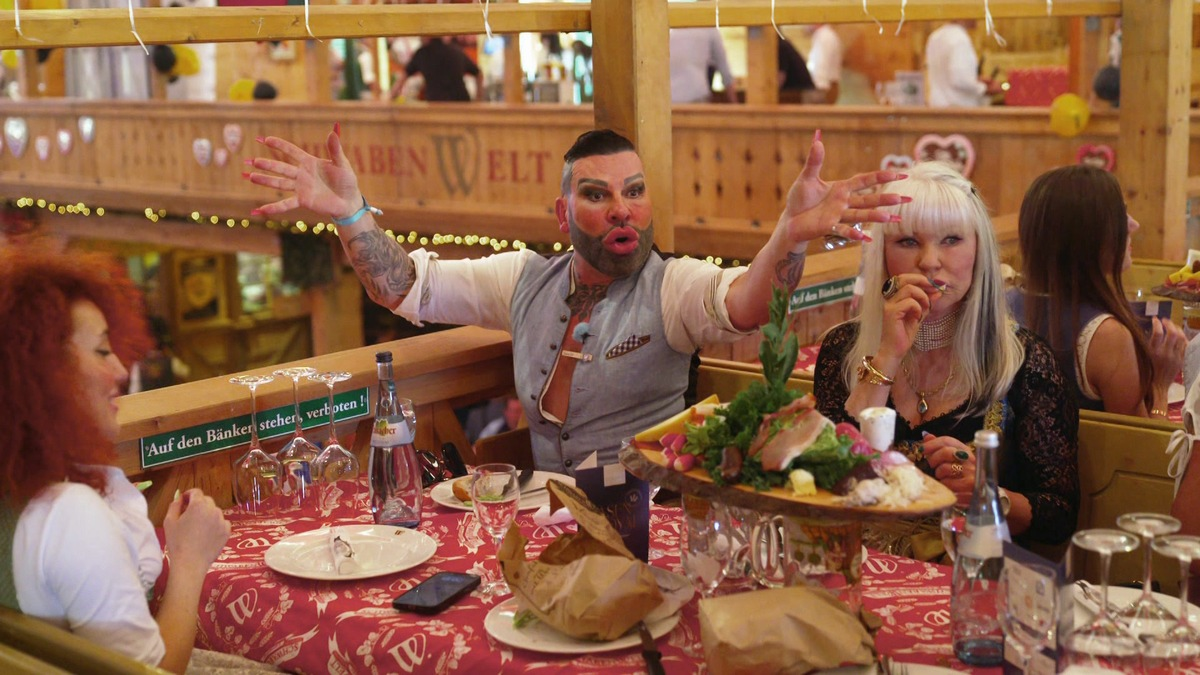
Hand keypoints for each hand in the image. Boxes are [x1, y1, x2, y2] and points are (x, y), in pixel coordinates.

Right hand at [163, 488, 230, 571]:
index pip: (196, 492)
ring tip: (197, 528)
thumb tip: (180, 498)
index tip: (183, 502)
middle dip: (197, 504)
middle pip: (206, 500)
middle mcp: (213, 510)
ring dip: (207, 514)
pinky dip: (215, 524)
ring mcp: (222, 520)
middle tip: (189, 516)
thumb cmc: (177, 542)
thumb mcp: (169, 521)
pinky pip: (221, 522)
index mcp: (199, 505)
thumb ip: (175, 505)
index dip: (188, 495)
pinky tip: (206, 534)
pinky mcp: (227, 531)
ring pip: (214, 511)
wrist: (190, 563)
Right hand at [244, 125, 362, 220]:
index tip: (265, 139)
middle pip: (281, 167)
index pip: (291, 151)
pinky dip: (273, 208)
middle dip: (267, 164)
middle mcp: (302, 174)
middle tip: (252, 161)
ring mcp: (301, 188)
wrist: (349, 201)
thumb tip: (333, 131)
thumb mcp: (342, 164)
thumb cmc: (347, 181)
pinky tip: (259, 210)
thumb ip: (335, 149)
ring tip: (249, 176)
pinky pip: (286, 204)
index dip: (279, 145)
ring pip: (279, 183)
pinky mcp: (303, 201)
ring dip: (265, 180)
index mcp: (310, 162)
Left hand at [778, 130, 908, 245]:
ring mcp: (838, 215)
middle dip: (886, 199)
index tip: (900, 174)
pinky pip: (842, 230)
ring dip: (875, 216)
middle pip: (868, 200)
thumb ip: (814, 161)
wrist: (791, 220)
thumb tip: (816, 138)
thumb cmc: (800, 199)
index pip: (865, 180)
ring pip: (860, 215)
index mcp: (841, 188)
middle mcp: (844, 202)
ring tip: (892, 219)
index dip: (881, 176)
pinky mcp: (829, 226)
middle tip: (906, 199)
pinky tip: (865, 238)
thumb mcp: (806, 178)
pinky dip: (853, 234)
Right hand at [878, 274, 942, 358]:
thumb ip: (926, 303)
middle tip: (934, 289)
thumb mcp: (919, 315)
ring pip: (909, 289)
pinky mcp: (891, 313)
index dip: (921, 278)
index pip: (905, 278)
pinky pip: (909, 302)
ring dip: (922, 297)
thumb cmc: (904, 333)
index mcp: (895, 297)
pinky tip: (917, 317)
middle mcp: (890, 298)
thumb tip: (938, 291)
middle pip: (905, 278)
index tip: (935, 286)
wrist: (895, 350)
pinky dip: (918, 308)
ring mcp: (889, 305)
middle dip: (922, 281)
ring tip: (925, 308)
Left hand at [922, 432, 974, 506]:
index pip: (947, 440)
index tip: (922, 449)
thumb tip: (927, 436)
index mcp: (965, 450)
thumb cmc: (962, 476)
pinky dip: (943, 485)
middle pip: (945, 452)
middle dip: (933, 458)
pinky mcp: (969, 486)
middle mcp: (970, 459)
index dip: (932, 444)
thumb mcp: (953, 460)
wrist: (981, 494)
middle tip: (931, 465)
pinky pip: (947, 483)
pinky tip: (948, 486)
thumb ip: (940, 448)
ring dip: (938, 474)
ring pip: (944, 468)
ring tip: (943, 478)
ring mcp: (971, 472)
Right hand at [1149, 317, 1186, 387]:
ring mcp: (1175, 357)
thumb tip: (1152, 330)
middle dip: (1169, 323)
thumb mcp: (1143, 357)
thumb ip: (1148, 344)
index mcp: (1153, 352)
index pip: (1157, 333)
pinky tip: (1180, 336)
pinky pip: (1186, 345)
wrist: (1157, 386)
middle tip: (1165, 321)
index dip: (1157, 323)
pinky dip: (1183, 338)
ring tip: (1173, 326)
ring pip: (1181, 338)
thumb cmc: (1147, 371)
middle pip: (1172, 333)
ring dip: (1177, 329)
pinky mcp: (1181, 360)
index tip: (1155, 319)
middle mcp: (1165, 353)